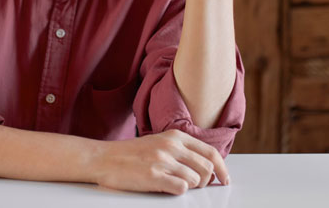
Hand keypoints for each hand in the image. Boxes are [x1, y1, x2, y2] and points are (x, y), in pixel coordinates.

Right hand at [91, 129, 229, 194]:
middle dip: (206, 181)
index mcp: (175, 136)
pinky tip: (166, 187)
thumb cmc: (130, 154)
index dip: (222, 168)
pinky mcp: (154, 176)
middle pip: (206, 168)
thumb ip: (180, 149)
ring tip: (175, 184)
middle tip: (197, 186)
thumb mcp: (158, 142)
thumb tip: (205, 165)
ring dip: (189, 187)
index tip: (224, 179)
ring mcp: (162, 160)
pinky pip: (181, 188)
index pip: (210, 152)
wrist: (103, 158)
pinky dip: (178, 191)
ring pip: (195, 180)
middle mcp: (171, 146)